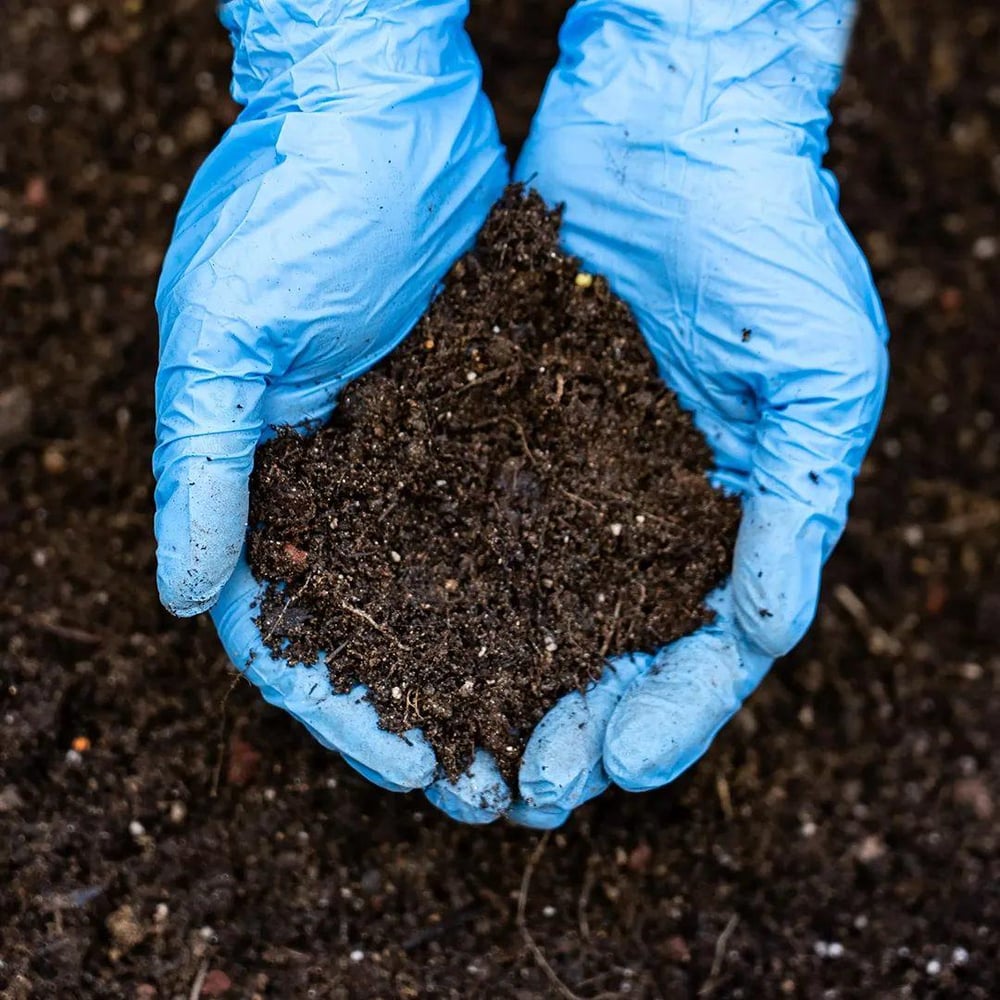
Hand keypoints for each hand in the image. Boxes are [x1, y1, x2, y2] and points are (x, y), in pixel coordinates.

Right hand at [154, 0, 505, 791]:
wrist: (383, 112)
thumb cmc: (288, 201)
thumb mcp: (225, 332)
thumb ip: (202, 463)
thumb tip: (180, 597)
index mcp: (261, 479)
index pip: (287, 630)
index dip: (341, 709)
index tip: (412, 767)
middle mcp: (338, 486)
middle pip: (375, 633)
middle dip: (429, 716)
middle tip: (492, 791)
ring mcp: (411, 461)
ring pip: (449, 594)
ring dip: (491, 673)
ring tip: (550, 742)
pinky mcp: (482, 424)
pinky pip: (510, 525)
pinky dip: (539, 588)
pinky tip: (587, 639)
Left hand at [429, 0, 888, 824]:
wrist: (672, 131)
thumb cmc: (768, 242)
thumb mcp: (820, 374)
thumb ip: (797, 508)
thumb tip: (766, 633)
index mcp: (727, 524)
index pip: (703, 652)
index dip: (667, 717)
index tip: (615, 762)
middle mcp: (636, 520)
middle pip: (603, 655)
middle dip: (567, 723)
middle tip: (520, 786)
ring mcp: (561, 483)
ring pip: (521, 611)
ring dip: (489, 686)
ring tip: (451, 753)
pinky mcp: (490, 435)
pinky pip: (456, 522)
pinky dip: (429, 585)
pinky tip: (396, 638)